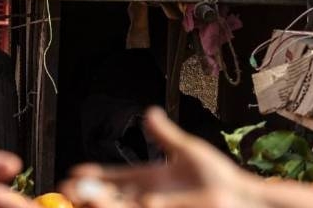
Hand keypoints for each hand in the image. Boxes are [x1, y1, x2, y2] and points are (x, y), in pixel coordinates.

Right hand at [59, 108, 263, 207]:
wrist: (244, 200)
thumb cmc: (220, 179)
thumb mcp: (188, 151)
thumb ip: (165, 135)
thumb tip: (149, 113)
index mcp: (149, 181)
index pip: (114, 179)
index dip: (94, 177)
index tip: (74, 173)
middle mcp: (148, 199)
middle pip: (110, 198)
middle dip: (88, 195)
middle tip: (68, 190)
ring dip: (102, 205)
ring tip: (87, 198)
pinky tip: (126, 204)